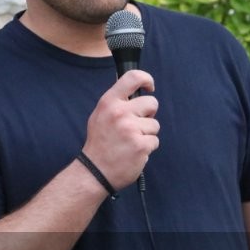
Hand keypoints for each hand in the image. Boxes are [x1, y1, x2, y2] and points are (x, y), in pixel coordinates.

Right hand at [82, 70, 159, 190]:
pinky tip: (134, 152)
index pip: (133, 77)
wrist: (95, 171)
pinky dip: (147, 147)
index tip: (150, 87)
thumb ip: (116, 101)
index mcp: (109, 102)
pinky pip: (155, 141)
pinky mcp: (141, 145)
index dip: (147, 79)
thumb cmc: (99, 143)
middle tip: (137, 125)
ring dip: (147, 133)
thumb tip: (135, 88)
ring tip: (130, 141)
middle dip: (148, 114)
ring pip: (154, 124)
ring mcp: (131, 129)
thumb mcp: (100, 115)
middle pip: (151, 103)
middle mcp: (120, 113)